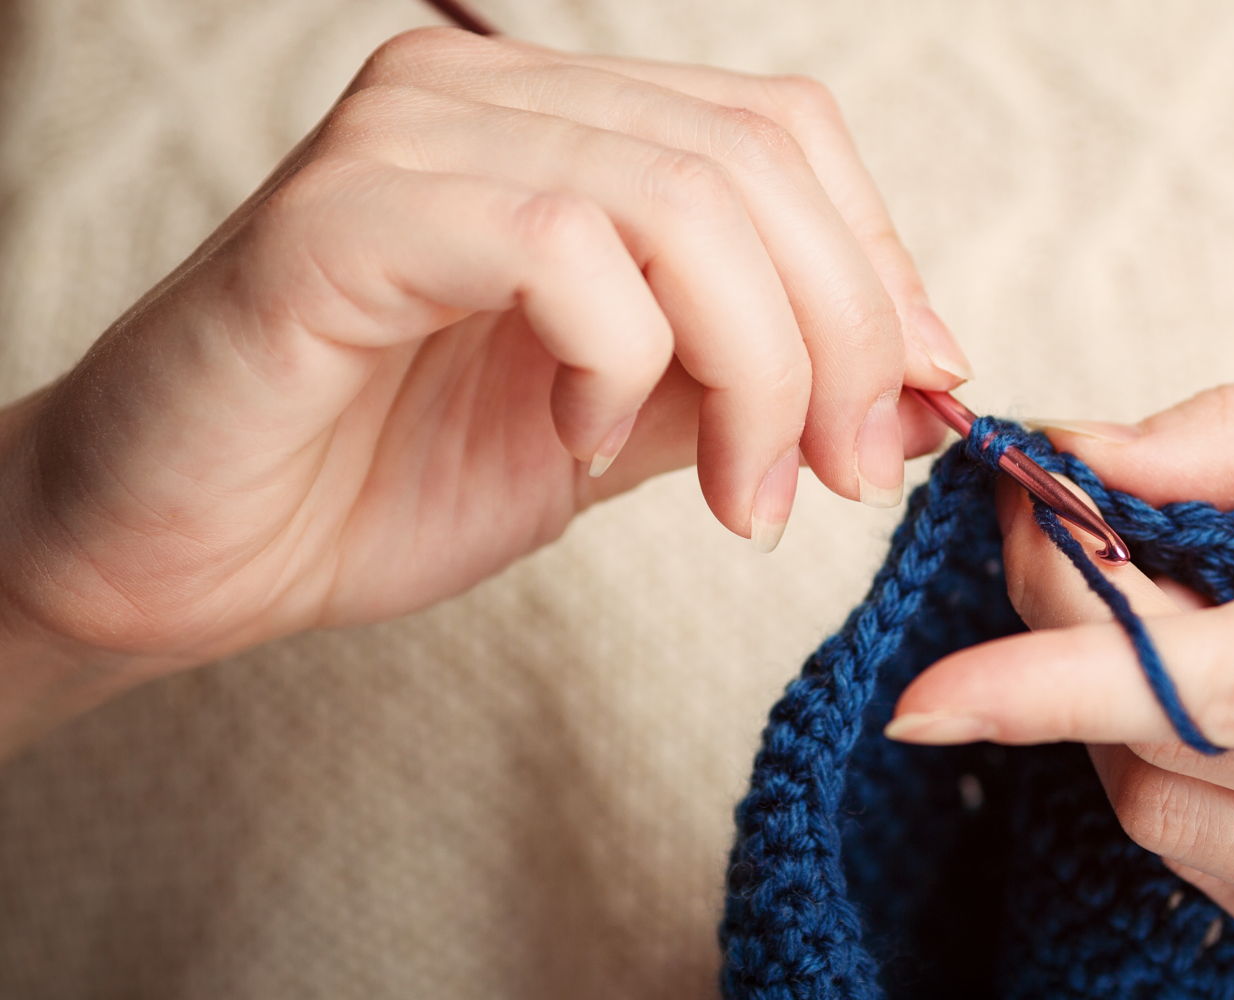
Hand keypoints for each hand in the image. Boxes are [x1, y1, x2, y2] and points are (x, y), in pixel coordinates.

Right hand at [0, 28, 964, 745]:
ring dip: (758, 370)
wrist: (184, 555)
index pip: (784, 134)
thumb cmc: (383, 477)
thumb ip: (757, 379)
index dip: (878, 266)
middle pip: (756, 161)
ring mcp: (410, 136)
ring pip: (683, 202)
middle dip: (842, 338)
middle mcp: (487, 93)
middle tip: (840, 475)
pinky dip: (617, 361)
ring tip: (744, 494)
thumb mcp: (627, 427)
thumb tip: (930, 377)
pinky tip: (578, 438)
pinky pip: (562, 248)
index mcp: (561, 121)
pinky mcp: (343, 217)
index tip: (915, 406)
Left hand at [891, 385, 1233, 998]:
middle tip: (1085, 548)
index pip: (1219, 683)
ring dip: (1131, 723)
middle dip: (1077, 651)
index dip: (1052, 668)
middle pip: (1172, 749)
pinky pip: (1228, 882)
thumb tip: (1092, 453)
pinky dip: (1200, 791)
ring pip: (1178, 823)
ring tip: (1208, 636)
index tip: (934, 674)